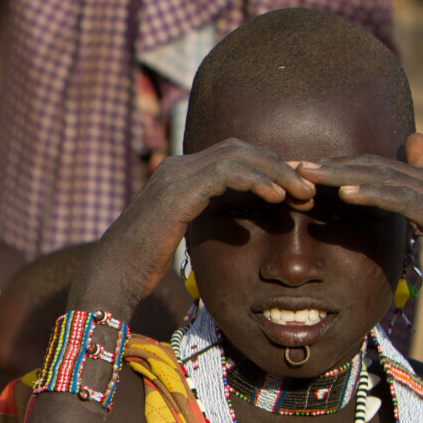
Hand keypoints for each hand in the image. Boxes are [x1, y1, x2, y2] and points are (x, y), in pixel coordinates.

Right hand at [70, 139, 315, 317]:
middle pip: (239, 148)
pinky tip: (278, 198)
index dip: (268, 168)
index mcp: (178, 175)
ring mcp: (175, 175)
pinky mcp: (179, 190)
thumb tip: (243, 229)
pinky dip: (257, 181)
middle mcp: (176, 167)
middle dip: (278, 165)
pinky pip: (227, 172)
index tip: (296, 188)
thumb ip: (209, 222)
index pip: (232, 156)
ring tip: (303, 193)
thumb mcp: (183, 237)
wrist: (113, 274)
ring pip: (237, 155)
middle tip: (309, 187)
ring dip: (276, 172)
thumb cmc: (143, 265)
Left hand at [301, 133, 422, 303]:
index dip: (338, 164)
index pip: (374, 165)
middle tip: (292, 164)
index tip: (301, 167)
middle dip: (330, 165)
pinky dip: (373, 193)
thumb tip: (415, 141)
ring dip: (342, 174)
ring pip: (382, 177)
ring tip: (309, 174)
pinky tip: (346, 193)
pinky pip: (402, 199)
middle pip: (372, 166)